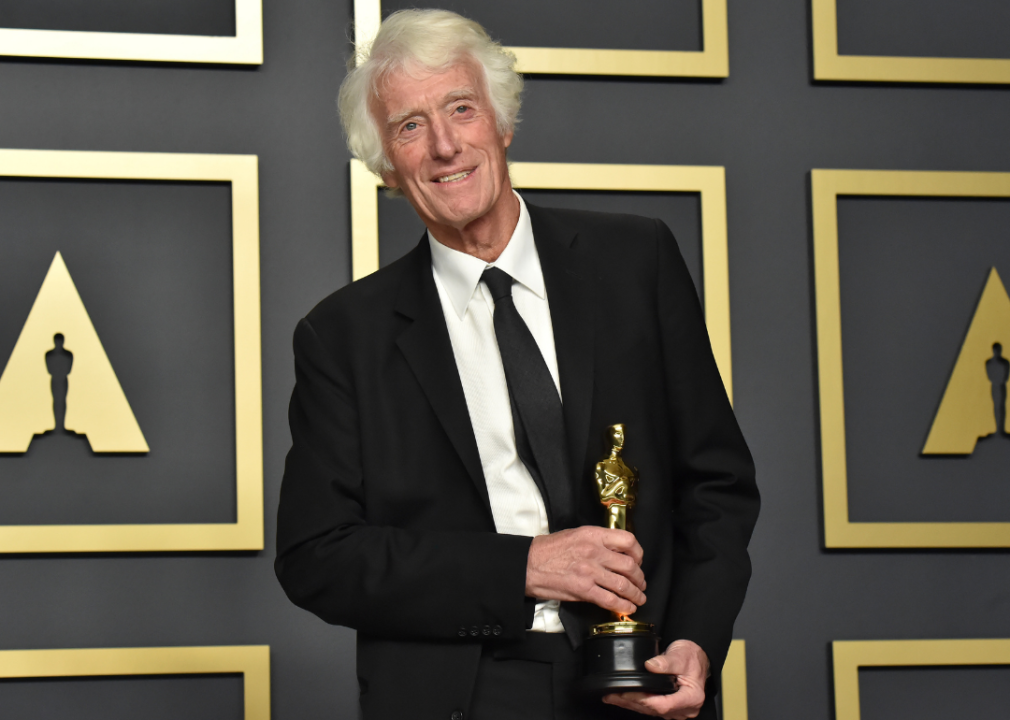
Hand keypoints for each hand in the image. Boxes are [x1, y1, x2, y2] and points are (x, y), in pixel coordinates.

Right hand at [525, 526, 644, 614]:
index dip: (638, 553)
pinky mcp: (583, 590)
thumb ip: (597, 541)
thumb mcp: (575, 535)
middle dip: (639, 578)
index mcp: (593, 535)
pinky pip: (610, 600)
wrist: (528, 564)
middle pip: (629, 566)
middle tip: (640, 583)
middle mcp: (594, 552)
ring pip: (623, 585)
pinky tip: (627, 608)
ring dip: (635, 594)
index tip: (638, 561)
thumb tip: (616, 552)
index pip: (628, 541)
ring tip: (638, 598)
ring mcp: (589, 571)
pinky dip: (623, 606)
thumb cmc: (549, 550)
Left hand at [602, 640, 708, 718]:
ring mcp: (676, 710)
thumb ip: (666, 662)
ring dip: (630, 704)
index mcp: (691, 698)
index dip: (643, 700)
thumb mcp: (681, 655)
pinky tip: (622, 698)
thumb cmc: (692, 657)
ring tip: (612, 697)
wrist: (697, 658)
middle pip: (654, 710)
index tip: (627, 693)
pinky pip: (651, 707)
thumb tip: (650, 666)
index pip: (663, 704)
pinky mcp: (668, 707)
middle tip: (613, 695)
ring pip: (650, 711)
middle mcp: (685, 708)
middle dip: (631, 702)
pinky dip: (636, 703)